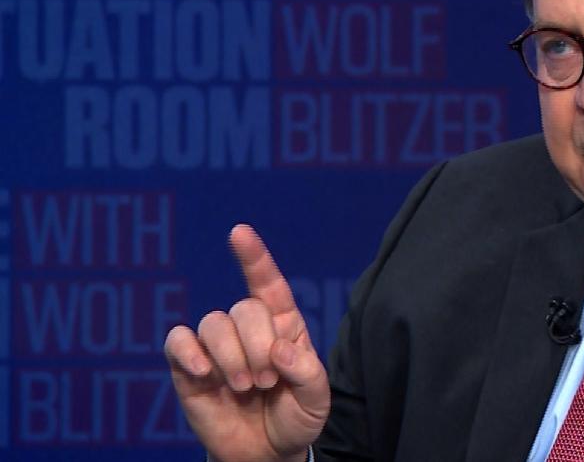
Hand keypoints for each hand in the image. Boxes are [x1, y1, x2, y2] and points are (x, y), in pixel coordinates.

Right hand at [164, 225, 330, 461]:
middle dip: (256, 346)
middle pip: (243, 309)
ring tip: (243, 387)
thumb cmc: (295, 418)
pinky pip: (178, 341)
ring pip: (212, 323)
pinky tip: (204, 373)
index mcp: (283, 325)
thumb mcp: (316, 400)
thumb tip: (282, 350)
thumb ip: (307, 374)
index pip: (268, 283)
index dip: (254, 257)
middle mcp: (248, 329)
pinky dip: (189, 352)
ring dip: (230, 357)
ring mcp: (217, 347)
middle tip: (265, 382)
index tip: (239, 232)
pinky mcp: (189, 368)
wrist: (267, 454)